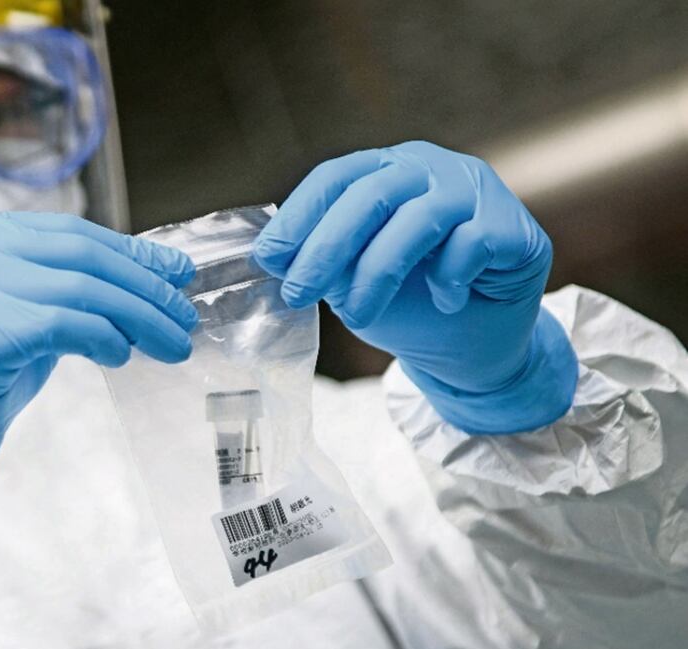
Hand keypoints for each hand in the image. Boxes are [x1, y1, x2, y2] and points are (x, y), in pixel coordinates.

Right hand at [0, 212, 197, 561]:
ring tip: (172, 344)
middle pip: (77, 254)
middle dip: (143, 286)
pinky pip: (59, 325)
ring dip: (138, 317)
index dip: (129, 252)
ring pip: (77, 288)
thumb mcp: (13, 324)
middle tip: (184, 316)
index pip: (64, 232)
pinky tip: (121, 356)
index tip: (176, 274)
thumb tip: (147, 277)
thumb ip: (60, 294)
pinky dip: (103, 338)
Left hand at [255, 141, 576, 432]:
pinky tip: (448, 301)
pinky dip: (448, 280)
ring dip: (377, 273)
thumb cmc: (410, 306)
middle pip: (370, 195)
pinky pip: (470, 245)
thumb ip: (323, 260)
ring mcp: (476, 191)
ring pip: (417, 220)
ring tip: (358, 315)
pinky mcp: (513, 225)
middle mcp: (430, 168)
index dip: (298, 216)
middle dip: (326, 248)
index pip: (335, 178)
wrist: (473, 348)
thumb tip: (272, 255)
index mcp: (385, 171)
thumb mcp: (352, 282)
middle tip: (297, 293)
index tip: (267, 257)